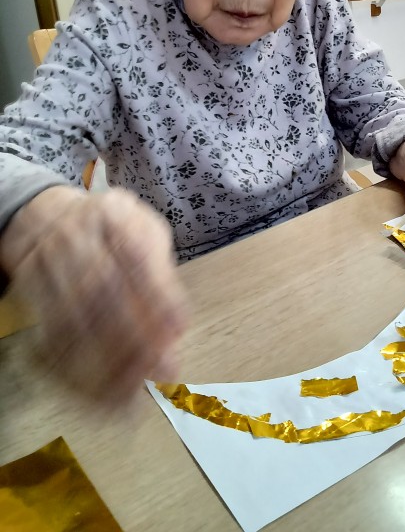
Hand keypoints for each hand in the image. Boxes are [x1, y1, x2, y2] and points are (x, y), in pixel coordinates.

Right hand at [0, 186, 187, 405]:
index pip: (138, 256)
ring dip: (104, 357)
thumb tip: (178, 332)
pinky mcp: (29, 283)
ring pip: (76, 314)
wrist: (47, 218)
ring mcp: (48, 257)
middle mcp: (77, 231)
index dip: (159, 296)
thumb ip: (163, 277)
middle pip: (105, 289)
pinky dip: (73, 360)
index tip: (177, 331)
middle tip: (156, 370)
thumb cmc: (110, 232)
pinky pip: (51, 328)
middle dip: (133, 335)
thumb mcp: (144, 234)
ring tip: (131, 388)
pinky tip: (95, 383)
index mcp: (115, 212)